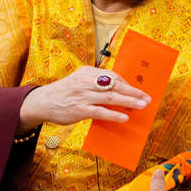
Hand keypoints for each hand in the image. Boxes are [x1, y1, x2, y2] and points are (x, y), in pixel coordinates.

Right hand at [18, 65, 148, 130]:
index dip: (127, 84)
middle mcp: (87, 82)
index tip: (137, 91)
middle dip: (133, 92)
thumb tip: (117, 90)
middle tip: (147, 98)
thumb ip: (95, 82)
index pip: (113, 76)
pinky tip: (124, 117)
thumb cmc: (64, 92)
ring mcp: (84, 96)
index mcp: (88, 73)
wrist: (43, 102)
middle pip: (115, 86)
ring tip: (141, 106)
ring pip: (111, 98)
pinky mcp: (80, 110)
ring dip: (129, 102)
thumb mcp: (79, 80)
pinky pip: (101, 112)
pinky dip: (114, 115)